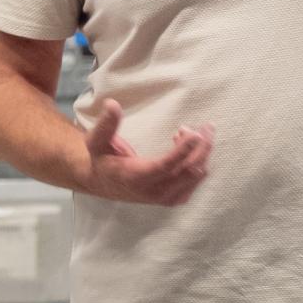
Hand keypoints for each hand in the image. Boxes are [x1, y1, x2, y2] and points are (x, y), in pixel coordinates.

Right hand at [81, 100, 212, 205]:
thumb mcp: (96, 141)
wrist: (104, 183)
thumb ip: (106, 125)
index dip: (182, 151)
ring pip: (196, 175)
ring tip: (188, 131)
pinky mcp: (175, 198)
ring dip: (201, 152)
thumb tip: (112, 104)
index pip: (164, 166)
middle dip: (202, 148)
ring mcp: (166, 198)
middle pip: (188, 171)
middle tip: (206, 126)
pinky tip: (189, 145)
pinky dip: (198, 161)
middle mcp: (154, 192)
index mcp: (135, 178)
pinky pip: (196, 180)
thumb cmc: (102, 159)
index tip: (196, 133)